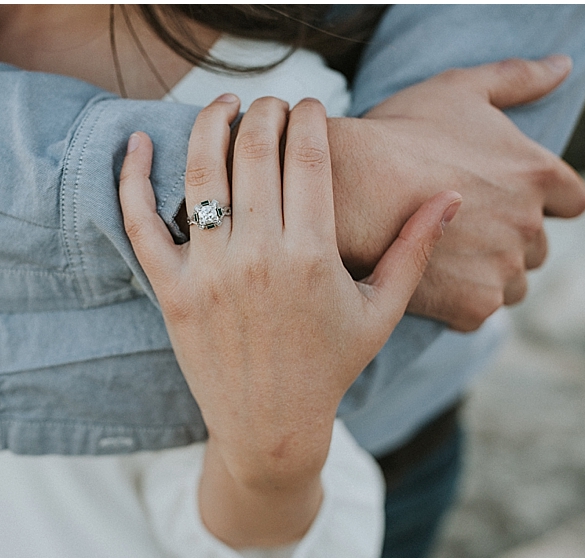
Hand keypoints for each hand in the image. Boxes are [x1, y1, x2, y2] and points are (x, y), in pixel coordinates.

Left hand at [120, 95, 459, 546]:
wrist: (270, 427)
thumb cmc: (329, 366)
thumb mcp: (381, 310)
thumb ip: (414, 249)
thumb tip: (451, 195)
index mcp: (312, 255)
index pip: (307, 156)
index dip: (307, 117)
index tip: (309, 106)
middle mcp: (258, 257)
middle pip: (254, 151)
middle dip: (264, 112)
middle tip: (270, 105)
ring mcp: (207, 273)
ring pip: (200, 173)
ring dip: (210, 125)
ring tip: (224, 107)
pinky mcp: (170, 291)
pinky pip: (139, 222)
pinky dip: (133, 178)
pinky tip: (138, 142)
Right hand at [328, 56, 584, 330]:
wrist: (348, 191)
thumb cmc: (398, 136)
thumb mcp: (459, 88)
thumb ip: (517, 78)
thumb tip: (562, 67)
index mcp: (538, 174)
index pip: (571, 202)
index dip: (539, 202)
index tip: (502, 201)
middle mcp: (530, 225)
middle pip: (536, 246)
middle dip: (506, 239)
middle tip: (458, 230)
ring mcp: (503, 269)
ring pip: (510, 283)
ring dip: (486, 274)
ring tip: (441, 260)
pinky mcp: (474, 305)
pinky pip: (478, 311)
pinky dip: (457, 301)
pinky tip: (426, 281)